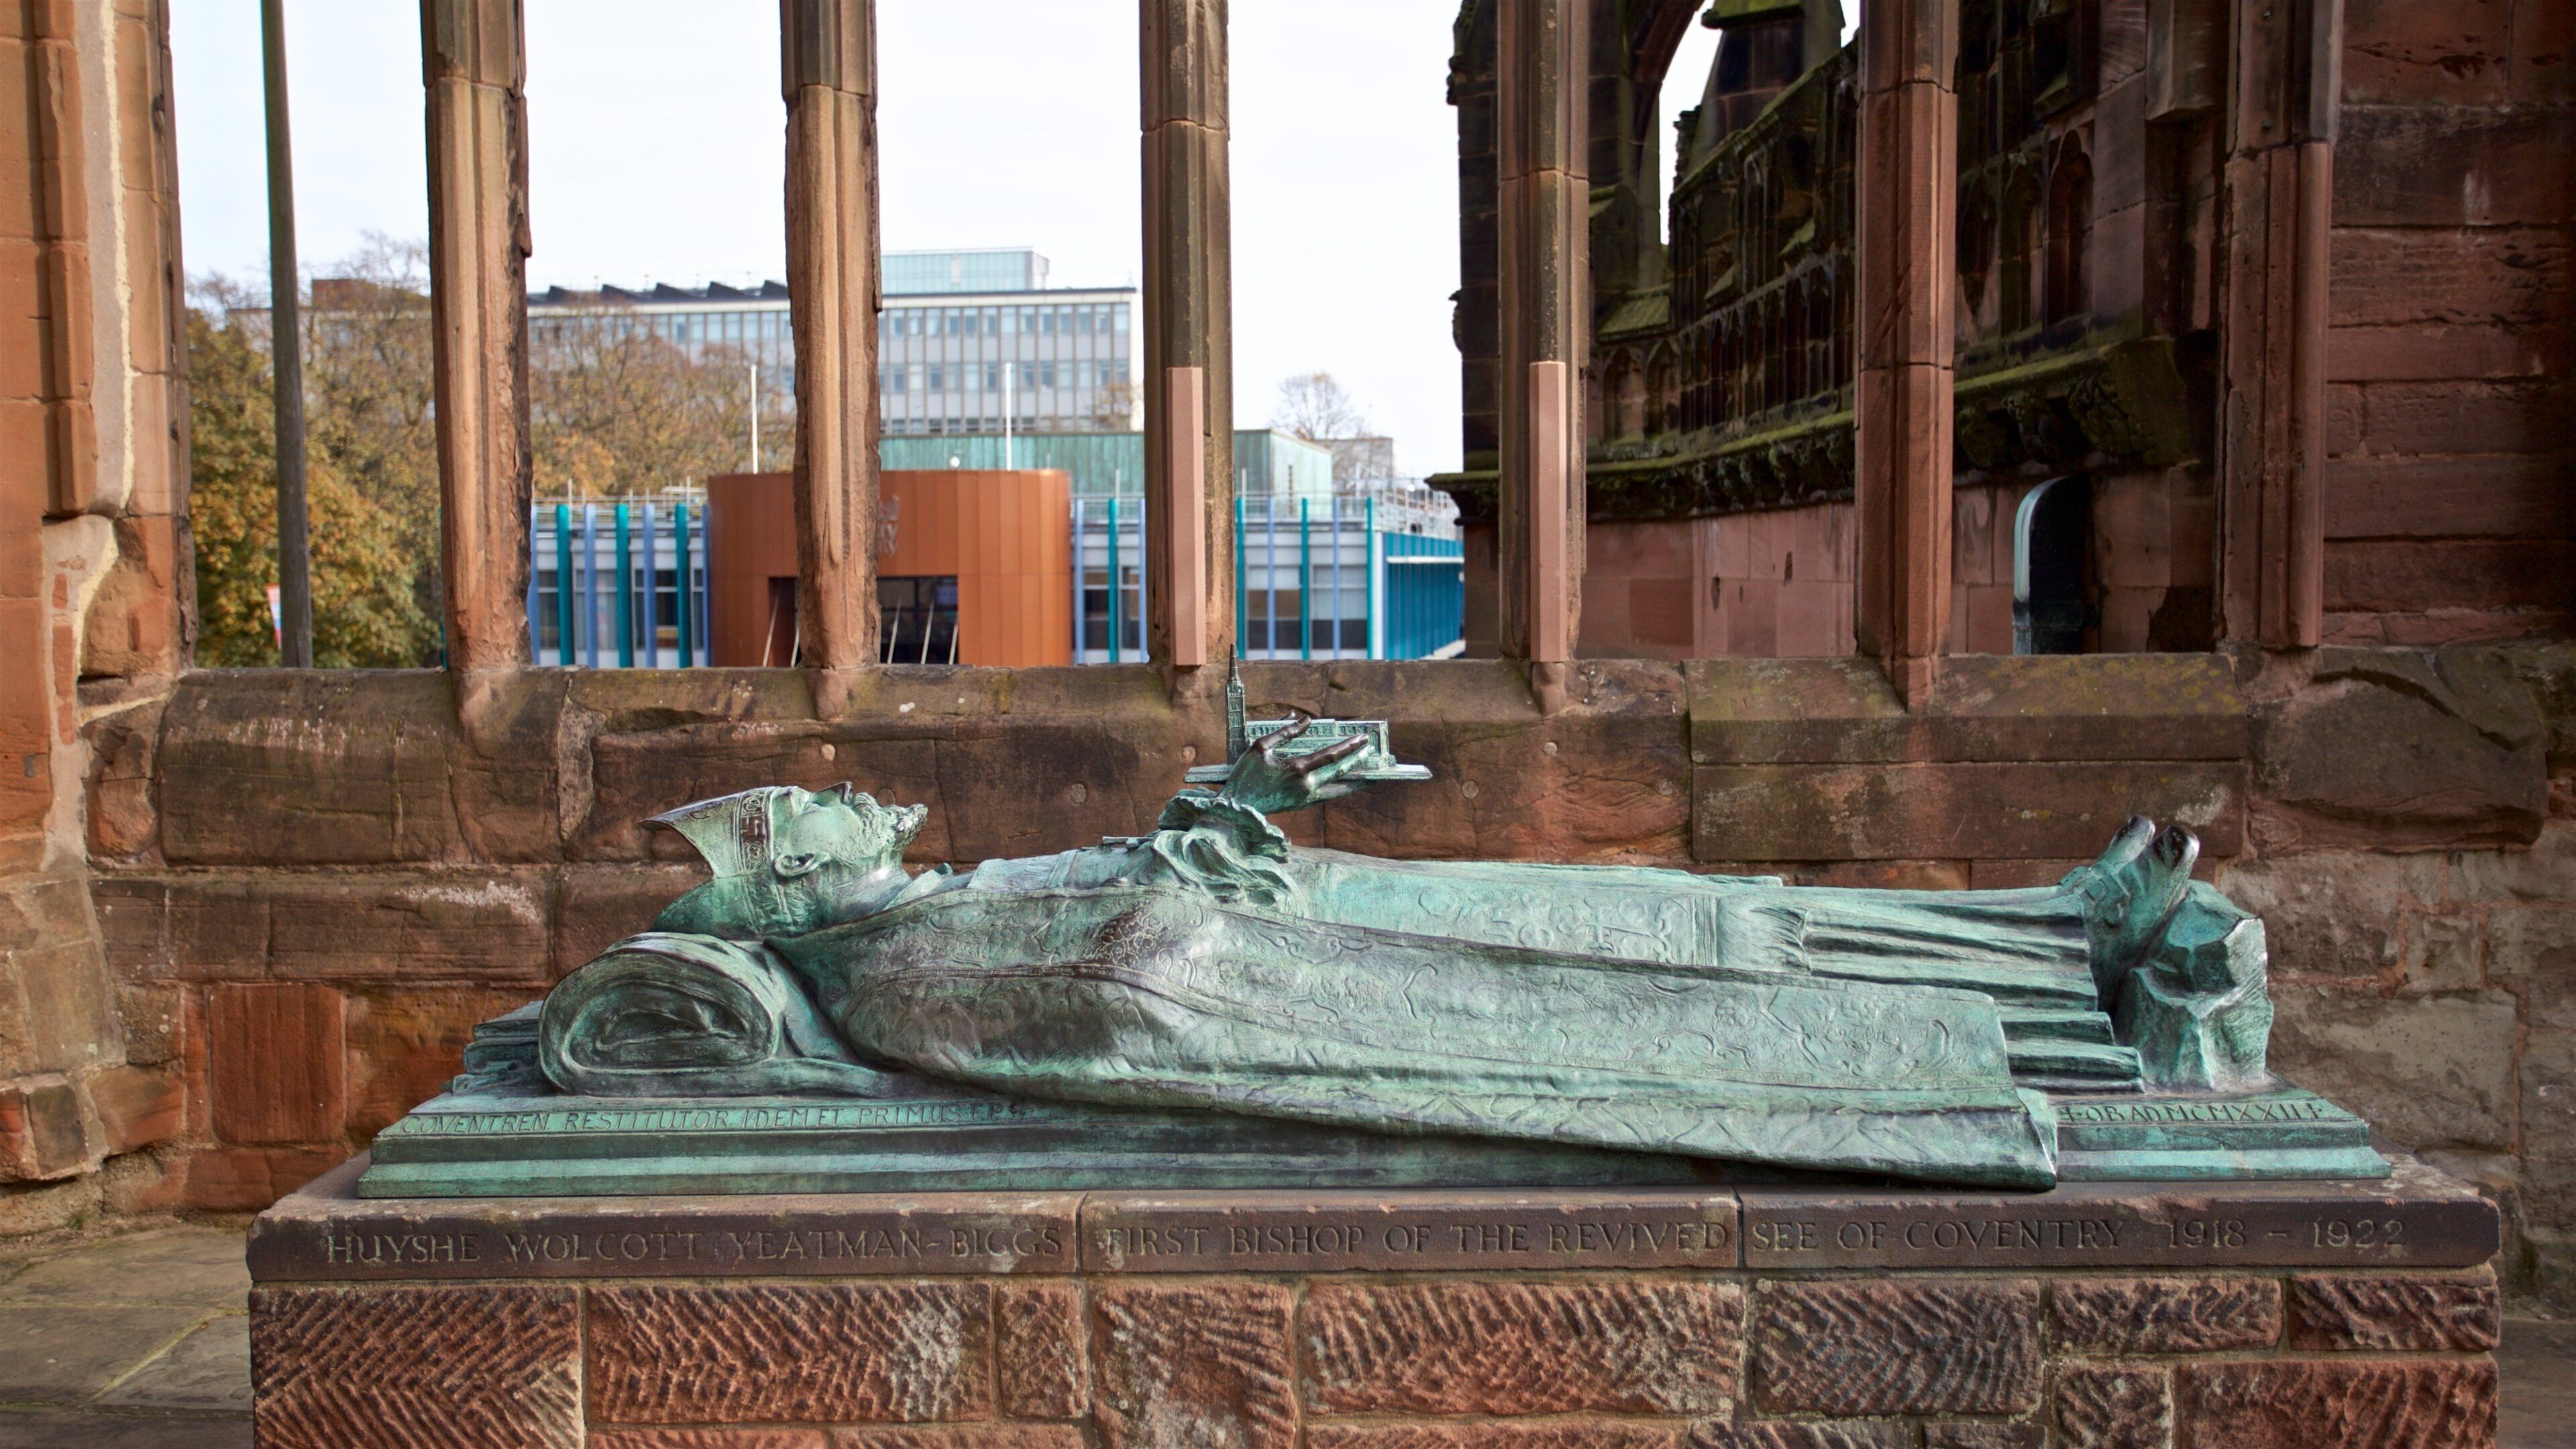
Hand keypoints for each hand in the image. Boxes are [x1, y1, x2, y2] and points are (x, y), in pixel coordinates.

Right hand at [1218, 716, 1372, 814]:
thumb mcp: (1260, 746)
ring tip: (1370, 774)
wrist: (1238, 807)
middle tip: (1372, 749)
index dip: (1349, 746)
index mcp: (1297, 769)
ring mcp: (1306, 798)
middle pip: (1340, 772)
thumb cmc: (1246, 774)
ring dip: (1355, 780)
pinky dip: (1340, 788)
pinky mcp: (1303, 805)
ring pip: (1338, 789)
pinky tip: (1346, 783)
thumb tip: (1305, 720)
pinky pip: (1327, 795)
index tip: (1363, 738)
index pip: (1331, 755)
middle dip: (1357, 760)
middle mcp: (1306, 786)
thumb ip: (1284, 732)